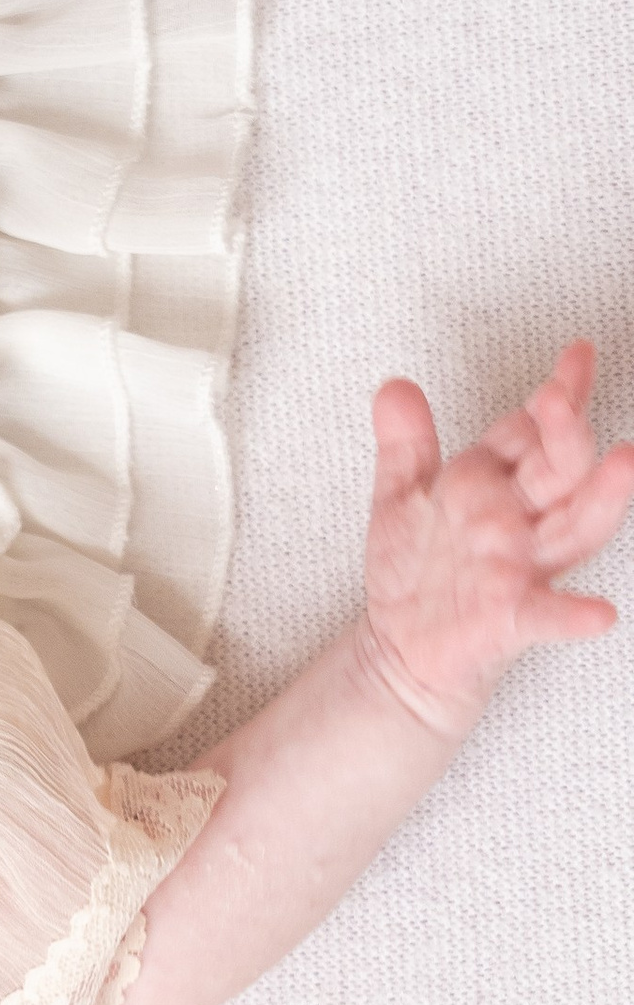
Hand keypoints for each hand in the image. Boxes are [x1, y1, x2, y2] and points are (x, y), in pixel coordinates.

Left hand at [362, 338, 633, 736]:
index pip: (531, 430)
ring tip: (624, 462)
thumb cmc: (415, 574)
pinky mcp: (511, 617)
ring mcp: (521, 567)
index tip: (576, 355)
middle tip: (560, 397)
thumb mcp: (402, 496)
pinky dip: (572, 615)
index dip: (557, 394)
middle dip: (566, 431)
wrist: (400, 649)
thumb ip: (406, 443)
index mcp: (495, 483)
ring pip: (574, 527)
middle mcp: (520, 520)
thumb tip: (394, 387)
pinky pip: (547, 614)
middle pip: (561, 468)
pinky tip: (598, 614)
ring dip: (602, 498)